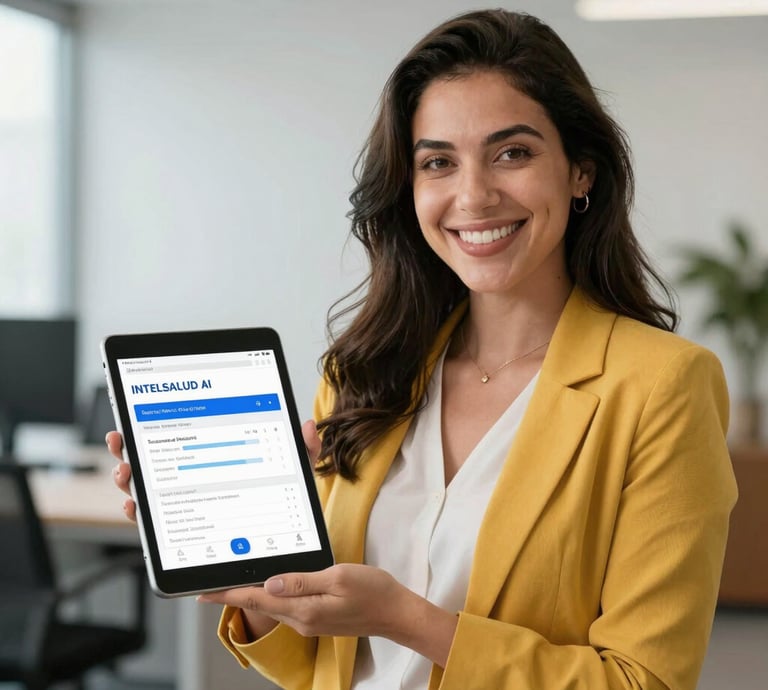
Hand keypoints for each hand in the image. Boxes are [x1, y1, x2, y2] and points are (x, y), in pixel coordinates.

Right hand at [107, 419, 321, 523]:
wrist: (281, 540)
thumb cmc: (283, 499)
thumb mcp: (293, 472)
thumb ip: (301, 448)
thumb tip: (307, 425)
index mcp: (213, 456)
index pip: (178, 438)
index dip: (150, 429)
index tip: (131, 421)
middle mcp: (192, 478)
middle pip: (151, 461)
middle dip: (128, 451)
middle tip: (121, 443)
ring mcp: (185, 504)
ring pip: (146, 490)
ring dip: (128, 480)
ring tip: (126, 473)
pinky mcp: (185, 530)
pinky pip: (155, 523)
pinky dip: (140, 514)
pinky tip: (136, 508)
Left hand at [198, 564, 457, 665]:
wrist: (396, 612)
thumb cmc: (372, 591)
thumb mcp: (338, 578)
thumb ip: (302, 581)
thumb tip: (269, 584)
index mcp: (304, 609)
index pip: (258, 600)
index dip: (229, 595)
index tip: (204, 594)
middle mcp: (302, 619)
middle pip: (260, 605)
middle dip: (234, 595)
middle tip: (209, 587)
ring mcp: (310, 621)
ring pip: (273, 607)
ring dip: (252, 596)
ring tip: (232, 585)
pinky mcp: (318, 618)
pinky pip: (288, 607)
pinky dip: (272, 597)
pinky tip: (269, 588)